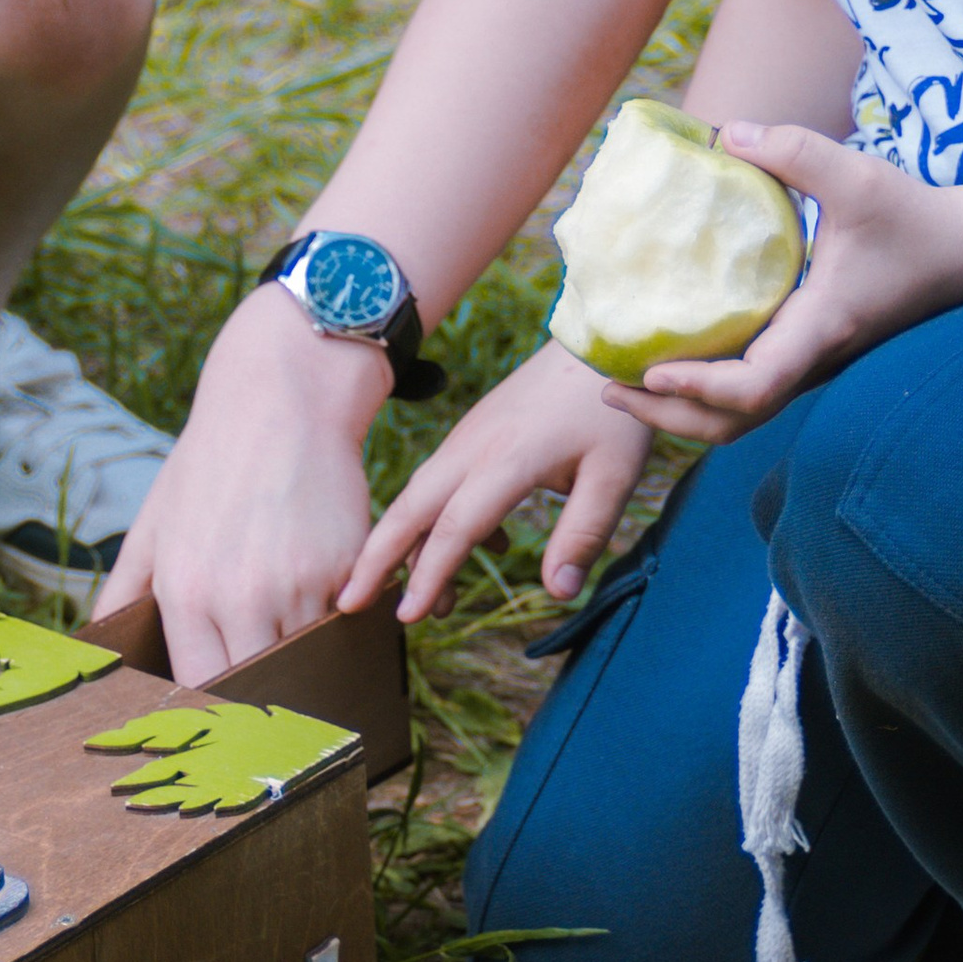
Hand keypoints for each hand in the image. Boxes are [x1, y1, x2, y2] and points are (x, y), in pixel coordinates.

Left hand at [95, 286, 390, 678]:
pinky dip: (335, 630)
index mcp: (185, 590)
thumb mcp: (155, 520)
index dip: (210, 708)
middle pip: (256, 688)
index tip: (217, 717)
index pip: (200, 687)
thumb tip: (96, 639)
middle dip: (260, 700)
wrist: (279, 400)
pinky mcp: (344, 569)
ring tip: (296, 669)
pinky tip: (324, 618)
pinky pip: (343, 626)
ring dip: (302, 669)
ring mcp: (297, 586)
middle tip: (262, 712)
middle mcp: (240, 597)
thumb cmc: (209, 462)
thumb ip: (124, 586)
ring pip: (305, 664)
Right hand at [343, 339, 650, 625]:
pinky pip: (439, 484)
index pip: (455, 528)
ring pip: (419, 497)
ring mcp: (466, 439)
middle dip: (375, 559)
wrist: (599, 343)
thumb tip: (559, 592)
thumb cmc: (610, 411)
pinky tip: (484, 547)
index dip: (429, 575)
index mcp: (506, 461)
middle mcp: (472, 449)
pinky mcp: (472, 435)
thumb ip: (584, 534)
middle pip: (409, 509)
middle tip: (348, 605)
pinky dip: (437, 522)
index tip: (407, 618)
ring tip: (427, 603)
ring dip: (408, 547)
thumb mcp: (614, 475)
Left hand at [615, 122, 962, 441]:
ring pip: (742, 416)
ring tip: (625, 384)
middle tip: (607, 388)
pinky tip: (669, 358)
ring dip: (683, 412)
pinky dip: (706, 391)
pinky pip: (751, 390)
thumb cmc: (915, 217)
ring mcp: (814, 363)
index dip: (700, 388)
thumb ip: (793, 150)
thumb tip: (722, 135)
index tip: (651, 371)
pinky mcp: (811, 352)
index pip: (756, 386)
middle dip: (669, 416)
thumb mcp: (858, 176)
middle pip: (735, 422)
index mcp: (821, 328)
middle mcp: (815, 358)